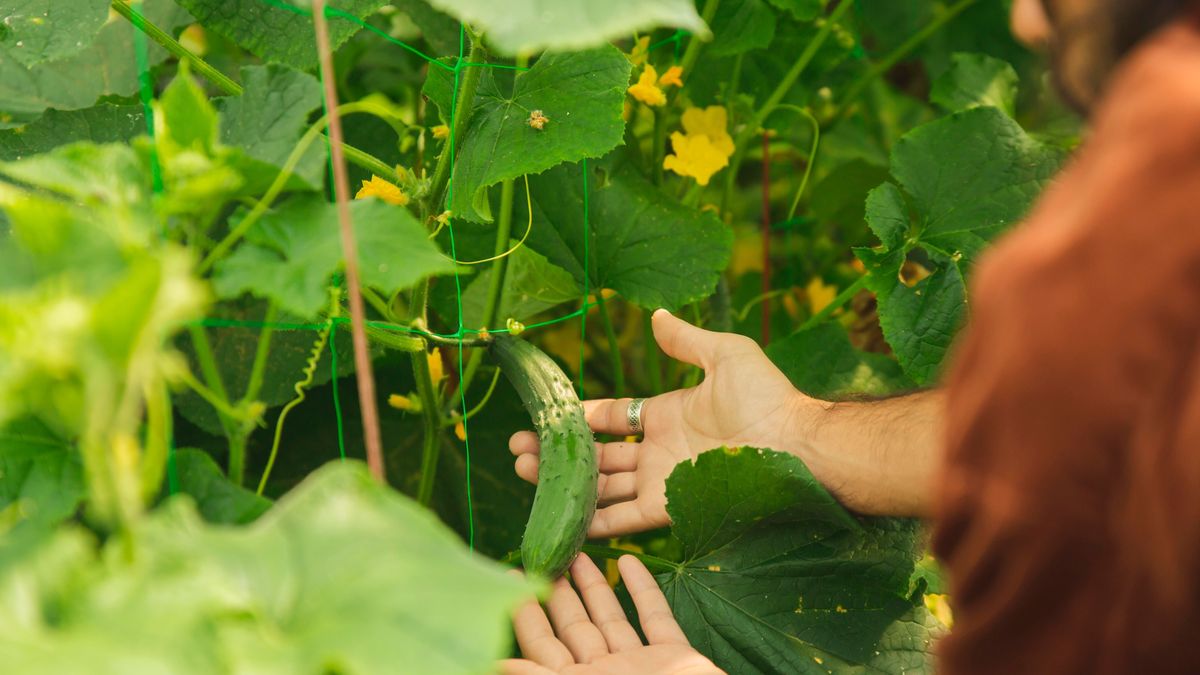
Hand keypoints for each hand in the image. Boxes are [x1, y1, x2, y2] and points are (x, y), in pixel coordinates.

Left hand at [499, 554, 722, 674]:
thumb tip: (486, 663)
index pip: (540, 646)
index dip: (524, 612)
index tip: (509, 575)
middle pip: (573, 628)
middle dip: (556, 591)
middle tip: (543, 553)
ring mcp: (640, 666)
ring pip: (611, 619)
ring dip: (596, 586)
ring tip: (580, 552)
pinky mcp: (675, 656)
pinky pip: (656, 618)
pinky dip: (644, 591)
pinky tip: (630, 562)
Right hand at [510, 309, 814, 535]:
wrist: (796, 445)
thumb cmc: (766, 398)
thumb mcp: (725, 356)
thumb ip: (686, 342)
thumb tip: (656, 315)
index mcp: (666, 415)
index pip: (612, 417)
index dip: (580, 417)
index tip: (547, 416)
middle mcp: (658, 451)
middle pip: (598, 455)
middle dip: (558, 453)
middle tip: (518, 451)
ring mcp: (661, 481)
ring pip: (601, 486)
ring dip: (565, 482)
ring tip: (524, 473)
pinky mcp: (669, 509)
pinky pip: (625, 518)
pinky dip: (594, 522)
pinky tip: (561, 517)